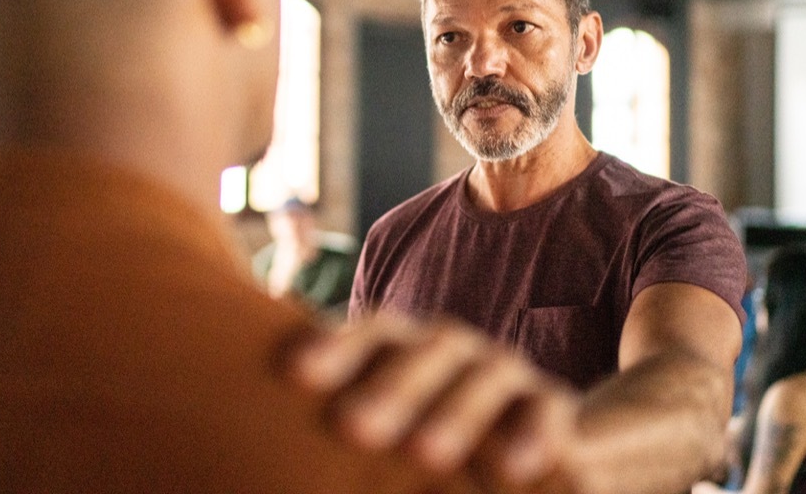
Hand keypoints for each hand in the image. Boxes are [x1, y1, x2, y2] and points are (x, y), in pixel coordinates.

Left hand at [282, 311, 582, 490]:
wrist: (527, 430)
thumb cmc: (426, 424)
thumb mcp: (385, 418)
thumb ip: (342, 408)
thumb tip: (253, 430)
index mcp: (403, 346)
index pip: (368, 335)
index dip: (333, 348)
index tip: (291, 373)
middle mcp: (451, 348)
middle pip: (421, 351)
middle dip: (387, 387)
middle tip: (349, 428)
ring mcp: (503, 372)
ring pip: (483, 376)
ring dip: (453, 413)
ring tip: (423, 454)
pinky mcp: (552, 405)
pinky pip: (545, 412)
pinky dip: (532, 436)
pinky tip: (513, 469)